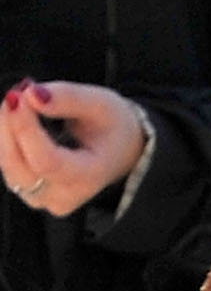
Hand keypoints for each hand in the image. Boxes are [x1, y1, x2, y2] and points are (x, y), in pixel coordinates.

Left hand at [0, 81, 147, 216]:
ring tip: (21, 99)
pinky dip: (8, 135)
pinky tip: (19, 115)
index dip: (26, 128)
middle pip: (18, 163)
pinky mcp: (27, 190)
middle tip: (17, 93)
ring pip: (7, 163)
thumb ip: (68, 97)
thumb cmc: (113, 128)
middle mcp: (62, 196)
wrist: (120, 149)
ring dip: (6, 127)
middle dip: (10, 124)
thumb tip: (31, 94)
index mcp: (89, 177)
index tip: (21, 97)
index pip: (46, 160)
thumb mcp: (102, 104)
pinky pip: (7, 162)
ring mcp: (41, 198)